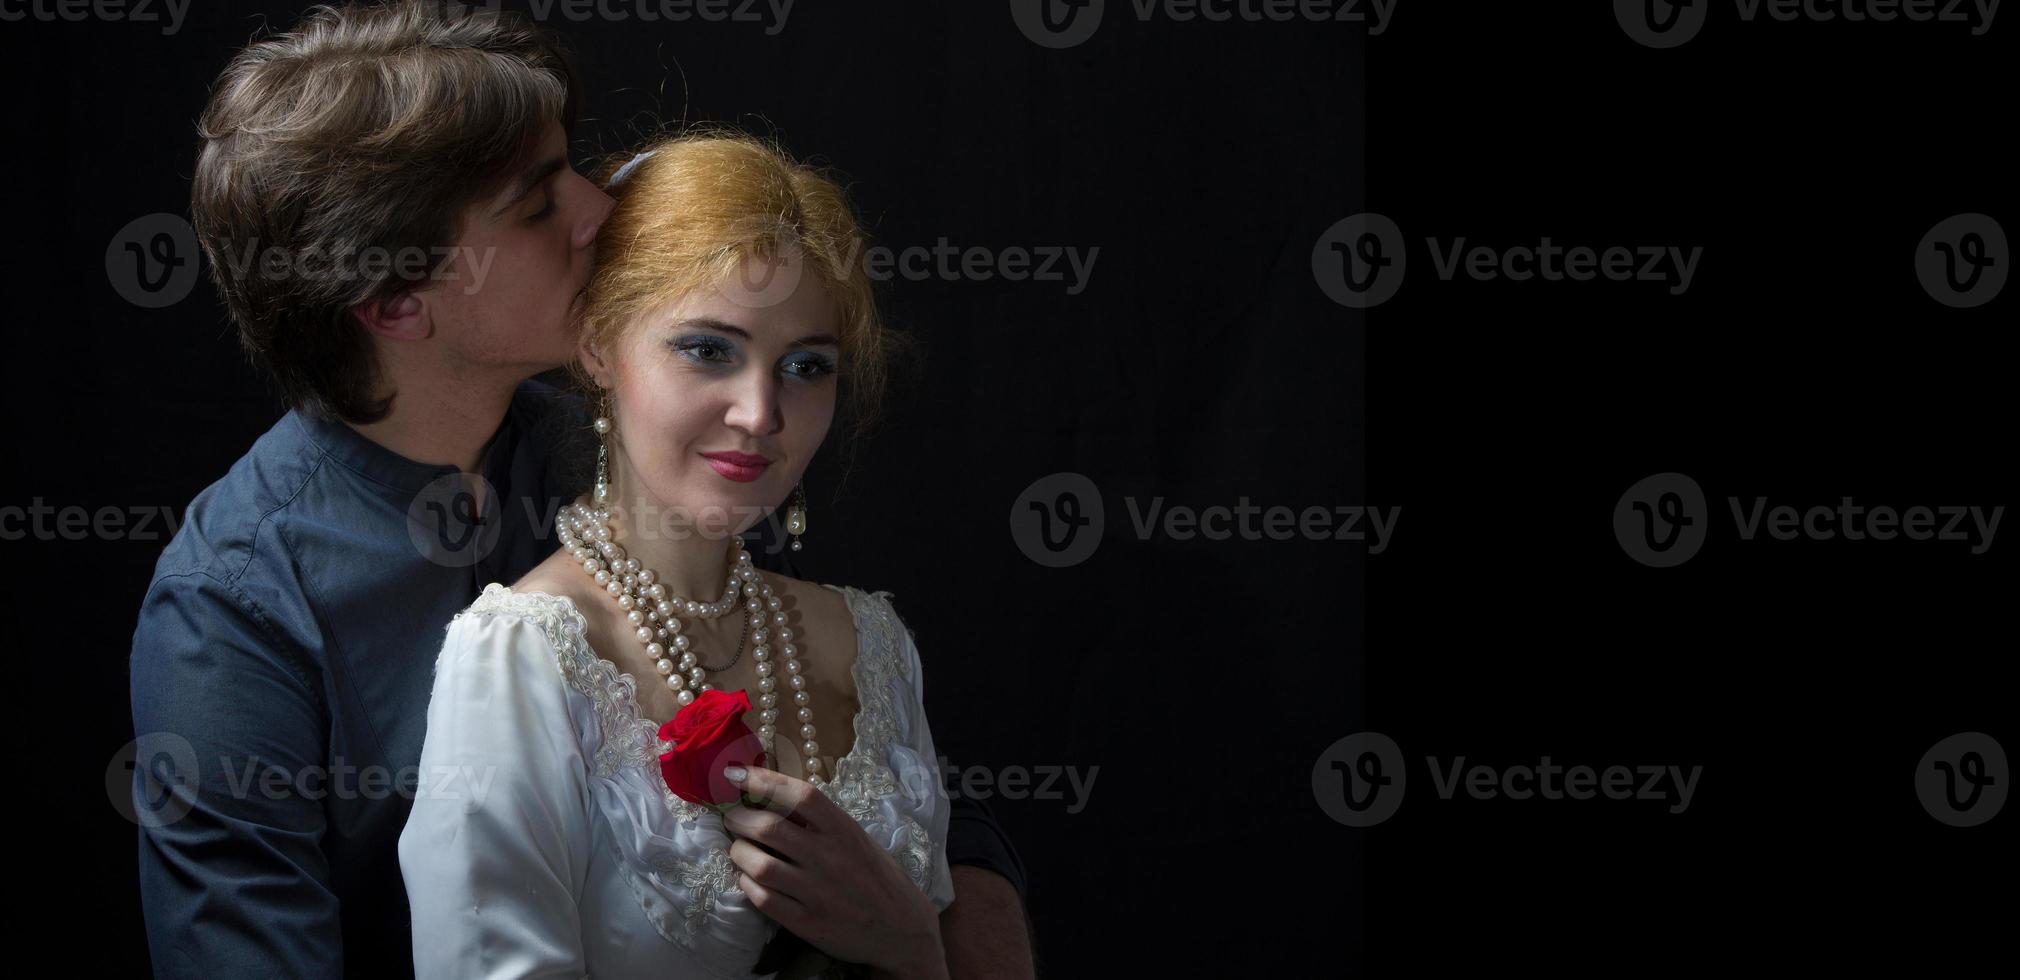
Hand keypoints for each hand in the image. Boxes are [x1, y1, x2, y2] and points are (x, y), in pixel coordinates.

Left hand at [720, 765, 948, 979]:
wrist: (902, 929)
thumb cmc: (876, 877)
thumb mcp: (857, 839)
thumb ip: (821, 822)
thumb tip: (772, 797)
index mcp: (844, 830)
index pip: (799, 794)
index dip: (762, 780)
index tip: (735, 775)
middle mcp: (830, 858)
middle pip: (768, 828)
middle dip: (739, 818)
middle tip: (732, 817)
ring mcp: (818, 892)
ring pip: (759, 864)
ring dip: (739, 852)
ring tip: (739, 848)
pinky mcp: (807, 923)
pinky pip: (763, 899)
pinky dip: (747, 883)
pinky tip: (749, 877)